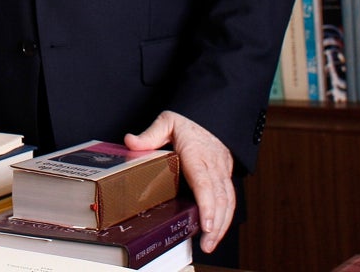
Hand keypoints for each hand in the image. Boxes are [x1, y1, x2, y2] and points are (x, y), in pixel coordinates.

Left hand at [125, 111, 234, 254]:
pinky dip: (226, 217)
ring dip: (223, 224)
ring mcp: (222, 171)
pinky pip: (229, 198)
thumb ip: (150, 135)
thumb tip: (130, 141)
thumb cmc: (188, 120)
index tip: (207, 224)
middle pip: (219, 198)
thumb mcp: (167, 121)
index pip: (204, 183)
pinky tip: (217, 230)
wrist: (210, 114)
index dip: (207, 205)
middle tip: (206, 245)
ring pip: (228, 201)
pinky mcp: (225, 176)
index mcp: (198, 154)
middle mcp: (214, 165)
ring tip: (210, 244)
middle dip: (216, 224)